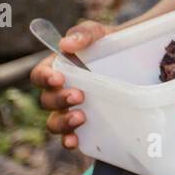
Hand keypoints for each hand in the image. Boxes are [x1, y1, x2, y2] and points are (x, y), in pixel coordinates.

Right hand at [30, 19, 110, 149]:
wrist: (136, 62)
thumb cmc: (108, 46)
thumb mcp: (99, 34)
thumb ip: (84, 34)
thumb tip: (66, 44)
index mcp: (57, 69)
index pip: (39, 76)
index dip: (44, 78)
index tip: (58, 78)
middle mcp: (59, 93)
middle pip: (47, 101)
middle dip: (59, 100)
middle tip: (79, 95)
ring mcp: (71, 110)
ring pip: (55, 122)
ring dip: (63, 122)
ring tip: (80, 117)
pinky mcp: (85, 126)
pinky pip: (70, 137)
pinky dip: (69, 141)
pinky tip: (75, 141)